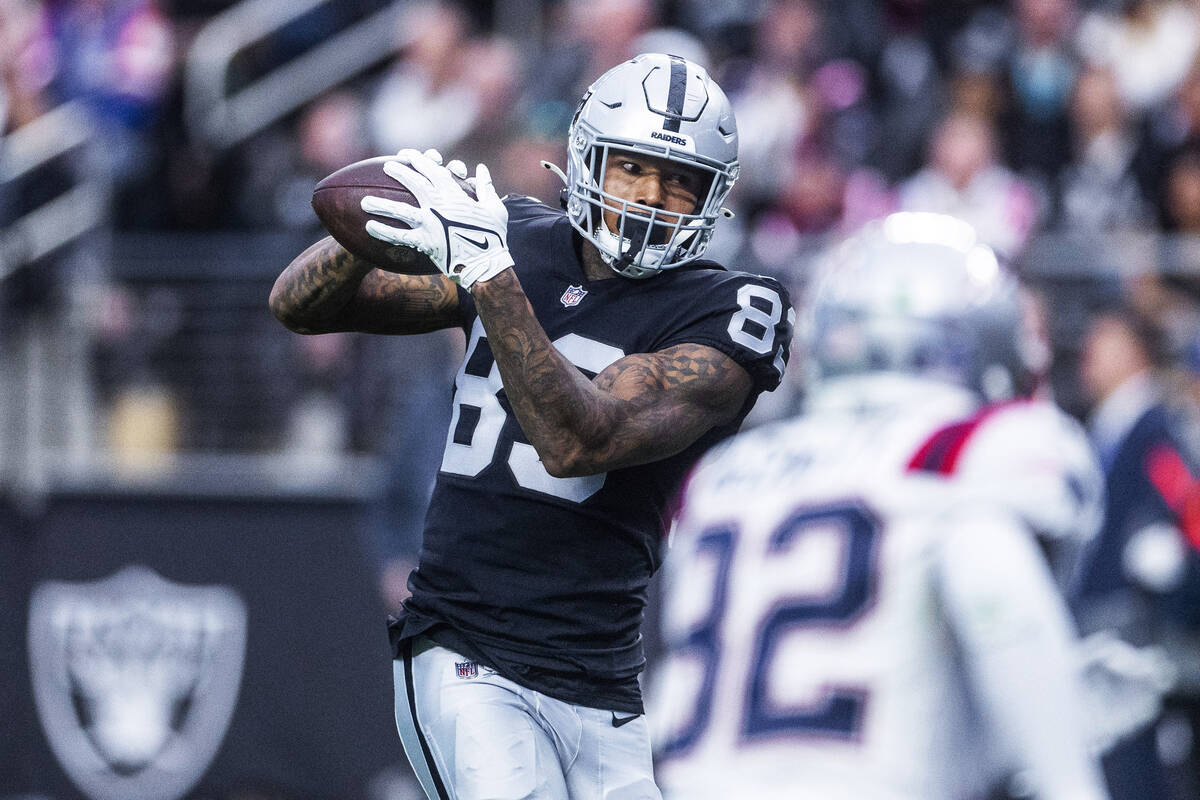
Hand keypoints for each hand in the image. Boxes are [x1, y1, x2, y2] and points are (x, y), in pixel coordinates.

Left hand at [361, 148, 512, 289]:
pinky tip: (370, 227)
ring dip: (381, 205)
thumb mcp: (495, 207)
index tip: (407, 154)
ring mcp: (430, 223)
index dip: (419, 160)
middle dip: (399, 172)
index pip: (433, 170)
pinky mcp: (425, 242)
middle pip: (414, 183)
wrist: (487, 262)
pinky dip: (384, 231)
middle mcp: (438, 205)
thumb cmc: (494, 235)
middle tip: (386, 166)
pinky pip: (400, 236)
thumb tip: (481, 169)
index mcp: (455, 193)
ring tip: (364, 202)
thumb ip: (486, 186)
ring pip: (401, 209)